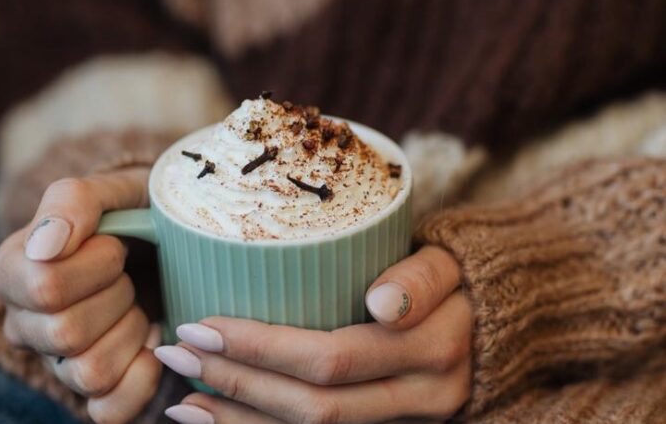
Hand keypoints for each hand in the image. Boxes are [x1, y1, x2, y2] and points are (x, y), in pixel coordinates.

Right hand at [0, 168, 161, 423]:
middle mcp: (25, 324)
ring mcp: (58, 363)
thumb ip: (72, 203)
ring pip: (88, 373)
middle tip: (130, 274)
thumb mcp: (111, 190)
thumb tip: (46, 246)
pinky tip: (153, 342)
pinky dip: (143, 378)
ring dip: (131, 332)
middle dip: (118, 295)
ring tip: (139, 305)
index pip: (45, 286)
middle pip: (66, 333)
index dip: (97, 264)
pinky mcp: (95, 392)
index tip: (116, 244)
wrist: (172, 241)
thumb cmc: (137, 214)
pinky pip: (108, 410)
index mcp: (13, 271)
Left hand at [155, 246, 471, 422]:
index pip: (332, 357)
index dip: (260, 349)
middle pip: (313, 406)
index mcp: (432, 350)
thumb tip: (379, 303)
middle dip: (236, 383)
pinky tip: (220, 421)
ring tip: (182, 402)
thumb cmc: (456, 279)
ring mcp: (406, 423)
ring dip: (241, 423)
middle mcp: (421, 397)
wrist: (496, 317)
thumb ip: (420, 279)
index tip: (198, 323)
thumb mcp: (448, 264)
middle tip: (176, 351)